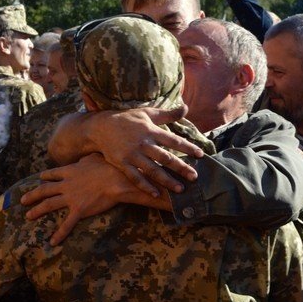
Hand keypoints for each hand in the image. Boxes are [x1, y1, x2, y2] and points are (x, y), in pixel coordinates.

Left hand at [22, 153, 151, 244]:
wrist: (115, 180)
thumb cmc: (108, 166)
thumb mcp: (93, 158)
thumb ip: (85, 160)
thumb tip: (83, 159)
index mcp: (69, 171)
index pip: (52, 174)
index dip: (45, 177)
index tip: (39, 179)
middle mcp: (66, 185)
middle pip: (44, 190)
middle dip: (32, 195)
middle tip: (22, 200)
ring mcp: (70, 198)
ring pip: (49, 204)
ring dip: (37, 210)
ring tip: (28, 216)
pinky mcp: (78, 210)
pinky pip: (67, 224)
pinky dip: (59, 234)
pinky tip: (52, 241)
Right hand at [89, 106, 203, 196]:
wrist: (101, 127)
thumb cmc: (127, 119)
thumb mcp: (147, 113)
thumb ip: (168, 114)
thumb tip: (186, 107)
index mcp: (150, 130)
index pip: (173, 140)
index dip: (187, 147)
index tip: (201, 155)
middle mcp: (143, 143)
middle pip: (165, 157)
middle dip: (180, 167)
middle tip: (194, 177)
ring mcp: (132, 154)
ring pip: (152, 170)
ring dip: (166, 180)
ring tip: (180, 189)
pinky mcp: (122, 163)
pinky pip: (135, 177)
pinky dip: (145, 186)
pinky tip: (156, 194)